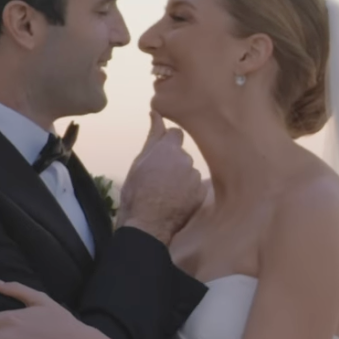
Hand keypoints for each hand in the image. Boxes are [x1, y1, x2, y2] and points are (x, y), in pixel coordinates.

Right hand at [116, 111, 202, 243]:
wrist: (147, 225)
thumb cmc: (136, 193)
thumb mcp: (138, 163)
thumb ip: (152, 137)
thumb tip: (156, 114)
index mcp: (168, 149)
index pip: (176, 134)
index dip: (167, 144)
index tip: (160, 155)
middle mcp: (186, 160)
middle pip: (181, 155)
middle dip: (173, 163)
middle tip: (158, 179)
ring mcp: (195, 178)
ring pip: (188, 172)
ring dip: (180, 179)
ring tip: (165, 194)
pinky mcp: (201, 194)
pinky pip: (196, 188)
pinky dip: (188, 193)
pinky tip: (175, 202)